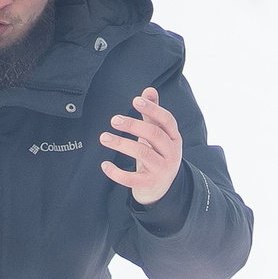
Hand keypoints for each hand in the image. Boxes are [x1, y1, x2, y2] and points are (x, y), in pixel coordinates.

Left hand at [100, 86, 182, 204]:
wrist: (161, 188)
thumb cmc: (157, 156)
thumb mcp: (157, 135)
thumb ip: (152, 114)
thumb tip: (149, 90)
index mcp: (173, 138)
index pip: (167, 120)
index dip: (152, 109)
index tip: (135, 101)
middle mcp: (171, 153)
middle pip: (154, 134)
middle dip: (133, 125)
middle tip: (114, 120)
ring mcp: (162, 169)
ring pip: (143, 153)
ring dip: (121, 144)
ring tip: (104, 138)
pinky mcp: (150, 183)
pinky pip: (132, 178)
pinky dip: (117, 172)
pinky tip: (105, 165)